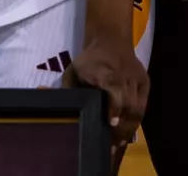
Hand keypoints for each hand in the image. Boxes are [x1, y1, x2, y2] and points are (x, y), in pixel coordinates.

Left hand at [67, 33, 148, 164]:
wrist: (111, 41)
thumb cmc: (88, 60)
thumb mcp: (73, 71)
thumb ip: (65, 89)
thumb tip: (42, 95)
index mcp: (104, 71)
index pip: (113, 88)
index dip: (114, 105)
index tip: (111, 122)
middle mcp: (123, 76)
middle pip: (127, 104)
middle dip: (120, 127)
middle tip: (110, 146)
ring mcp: (137, 80)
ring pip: (137, 108)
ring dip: (128, 129)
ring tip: (117, 144)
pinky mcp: (145, 83)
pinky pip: (143, 107)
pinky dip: (135, 122)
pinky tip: (126, 135)